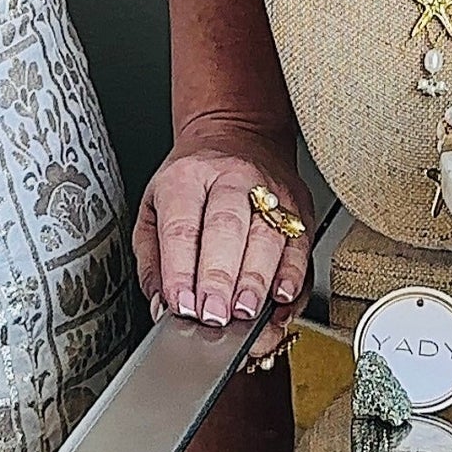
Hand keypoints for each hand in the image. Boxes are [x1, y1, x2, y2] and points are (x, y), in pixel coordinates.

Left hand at [133, 123, 312, 334]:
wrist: (238, 136)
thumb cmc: (193, 180)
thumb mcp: (154, 207)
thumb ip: (152, 259)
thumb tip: (162, 304)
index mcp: (187, 177)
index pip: (182, 227)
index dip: (181, 269)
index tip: (181, 304)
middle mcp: (231, 178)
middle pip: (226, 228)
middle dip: (219, 277)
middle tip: (213, 315)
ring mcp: (270, 191)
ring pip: (266, 238)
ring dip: (255, 280)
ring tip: (243, 312)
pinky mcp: (299, 208)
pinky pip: (299, 246)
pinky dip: (292, 277)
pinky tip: (281, 299)